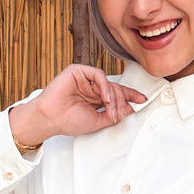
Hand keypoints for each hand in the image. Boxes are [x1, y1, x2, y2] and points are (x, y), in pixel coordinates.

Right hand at [9, 65, 146, 143]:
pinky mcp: (77, 71)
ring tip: (110, 110)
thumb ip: (114, 115)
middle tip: (118, 114)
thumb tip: (130, 108)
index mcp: (95, 99)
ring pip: (109, 83)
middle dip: (120, 102)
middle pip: (115, 89)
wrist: (51, 119)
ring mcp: (85, 79)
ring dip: (113, 97)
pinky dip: (105, 86)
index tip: (143, 100)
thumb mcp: (98, 122)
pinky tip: (104, 98)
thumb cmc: (68, 121)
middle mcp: (91, 88)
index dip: (130, 96)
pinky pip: (98, 75)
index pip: (116, 94)